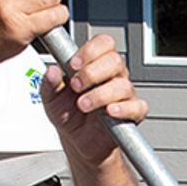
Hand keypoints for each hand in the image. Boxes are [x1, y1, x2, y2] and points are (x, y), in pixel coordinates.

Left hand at [41, 27, 142, 167]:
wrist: (78, 142)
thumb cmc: (69, 115)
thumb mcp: (51, 99)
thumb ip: (49, 84)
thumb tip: (52, 70)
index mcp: (95, 65)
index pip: (103, 43)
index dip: (90, 50)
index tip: (74, 64)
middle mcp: (112, 76)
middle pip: (115, 60)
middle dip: (92, 72)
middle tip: (76, 86)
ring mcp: (124, 94)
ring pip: (123, 85)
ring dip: (100, 94)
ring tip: (84, 105)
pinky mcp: (132, 113)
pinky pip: (137, 106)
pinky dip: (124, 109)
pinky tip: (109, 111)